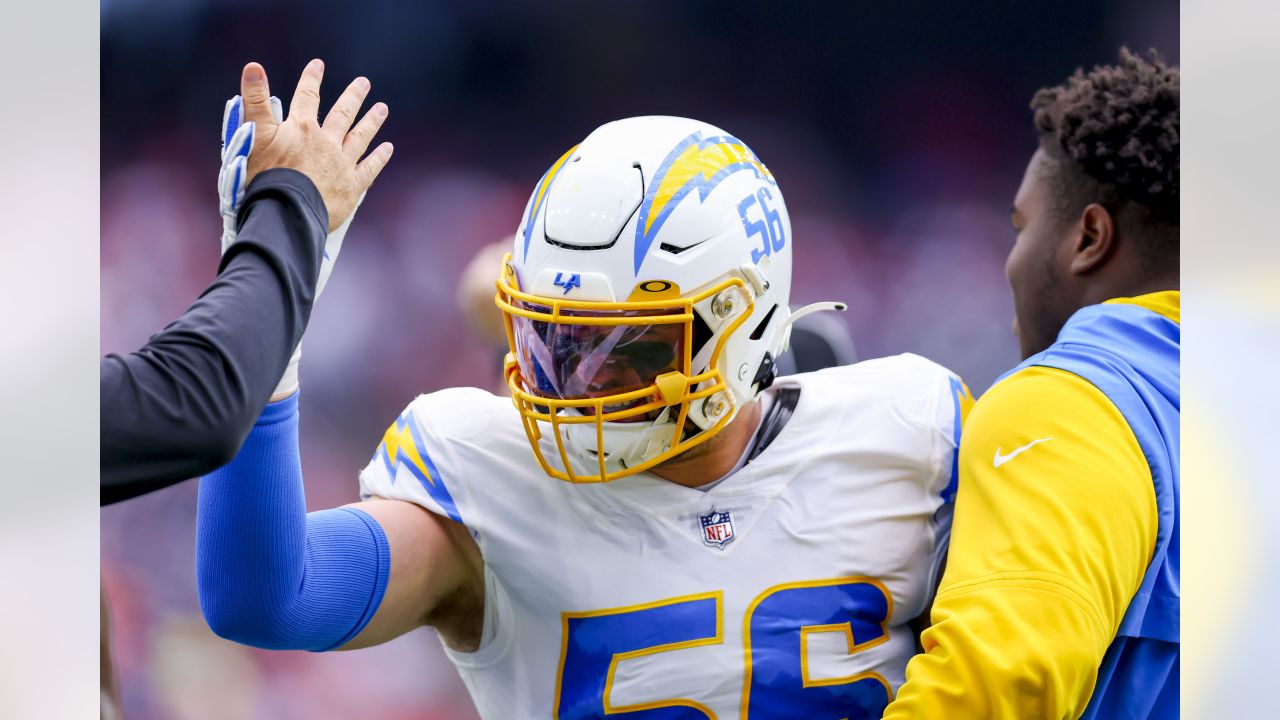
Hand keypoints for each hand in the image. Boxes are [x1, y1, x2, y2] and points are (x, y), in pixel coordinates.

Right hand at [240, 59, 391, 231]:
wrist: (286, 210)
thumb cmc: (266, 175)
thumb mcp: (255, 134)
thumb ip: (255, 100)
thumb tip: (253, 65)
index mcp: (301, 129)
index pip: (307, 97)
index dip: (311, 79)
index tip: (318, 65)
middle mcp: (326, 142)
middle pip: (342, 114)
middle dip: (353, 96)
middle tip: (364, 83)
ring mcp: (341, 163)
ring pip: (360, 137)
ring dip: (371, 121)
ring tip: (382, 108)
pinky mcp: (351, 187)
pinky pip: (369, 168)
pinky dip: (379, 157)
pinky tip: (388, 148)